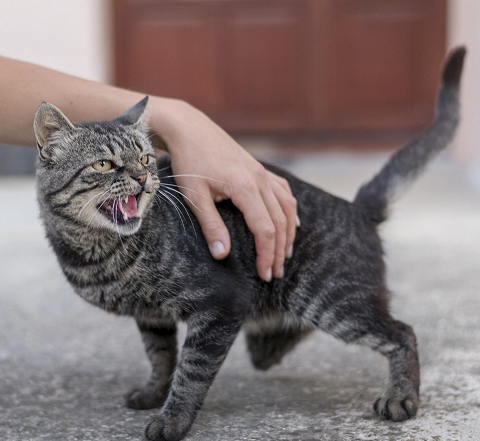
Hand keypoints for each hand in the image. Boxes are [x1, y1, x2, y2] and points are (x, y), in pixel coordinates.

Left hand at [150, 98, 298, 281]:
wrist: (188, 128)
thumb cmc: (188, 160)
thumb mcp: (195, 196)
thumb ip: (211, 226)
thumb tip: (222, 255)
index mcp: (245, 188)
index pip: (265, 230)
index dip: (266, 255)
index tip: (264, 274)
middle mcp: (260, 180)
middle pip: (280, 221)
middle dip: (279, 250)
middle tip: (274, 273)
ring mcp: (262, 172)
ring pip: (287, 206)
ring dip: (288, 233)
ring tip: (284, 254)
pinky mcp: (258, 168)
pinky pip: (282, 191)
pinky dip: (289, 210)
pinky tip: (291, 222)